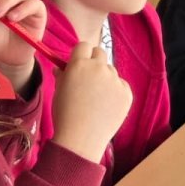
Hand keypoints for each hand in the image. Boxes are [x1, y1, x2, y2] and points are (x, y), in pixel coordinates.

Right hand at [51, 42, 132, 161]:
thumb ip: (62, 74)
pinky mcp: (126, 93)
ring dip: (105, 78)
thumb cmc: (64, 115)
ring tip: (96, 99)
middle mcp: (99, 68)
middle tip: (88, 79)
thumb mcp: (58, 90)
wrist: (80, 139)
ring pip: (111, 70)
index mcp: (79, 65)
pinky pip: (121, 85)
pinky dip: (115, 92)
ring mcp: (115, 80)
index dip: (80, 54)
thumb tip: (63, 67)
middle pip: (100, 53)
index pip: (83, 45)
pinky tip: (106, 106)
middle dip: (94, 62)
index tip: (79, 63)